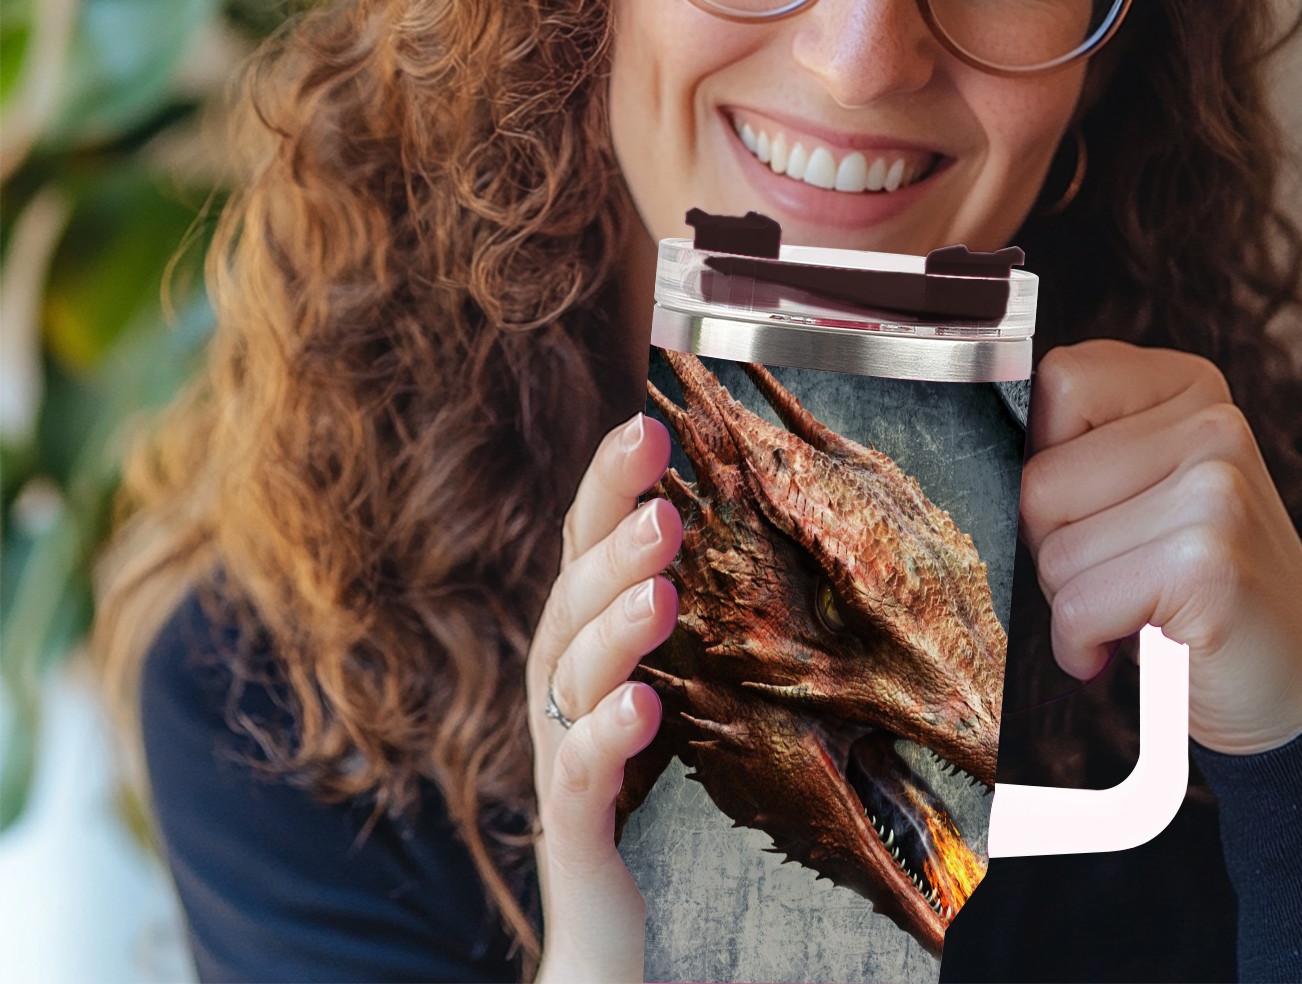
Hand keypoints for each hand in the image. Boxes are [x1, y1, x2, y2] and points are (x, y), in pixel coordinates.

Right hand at [526, 413, 681, 980]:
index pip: (587, 545)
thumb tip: (705, 501)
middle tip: (661, 492)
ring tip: (660, 589)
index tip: (644, 419)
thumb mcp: (657, 673)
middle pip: (574, 596)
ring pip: (571, 674)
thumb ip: (662, 602)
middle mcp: (561, 684)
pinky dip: (606, 736)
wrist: (602, 919)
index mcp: (584, 640)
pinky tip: (641, 708)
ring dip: (613, 624)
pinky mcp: (574, 823)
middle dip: (614, 539)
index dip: (608, 483)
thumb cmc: (637, 780)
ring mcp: (560, 749)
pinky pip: (579, 773)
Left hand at [1020, 341, 1301, 753]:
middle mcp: (1213, 423)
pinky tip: (1126, 648)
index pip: (1058, 381)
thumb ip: (1083, 446)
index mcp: (1191, 386)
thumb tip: (985, 448)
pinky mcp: (1207, 563)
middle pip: (1040, 478)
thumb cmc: (1194, 588)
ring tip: (1133, 608)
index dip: (1046, 458)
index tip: (1090, 507)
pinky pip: (1077, 606)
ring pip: (1052, 548)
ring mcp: (1216, 489)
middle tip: (1117, 574)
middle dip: (1054, 545)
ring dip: (1071, 601)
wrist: (1295, 691)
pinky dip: (1081, 645)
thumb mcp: (1145, 489)